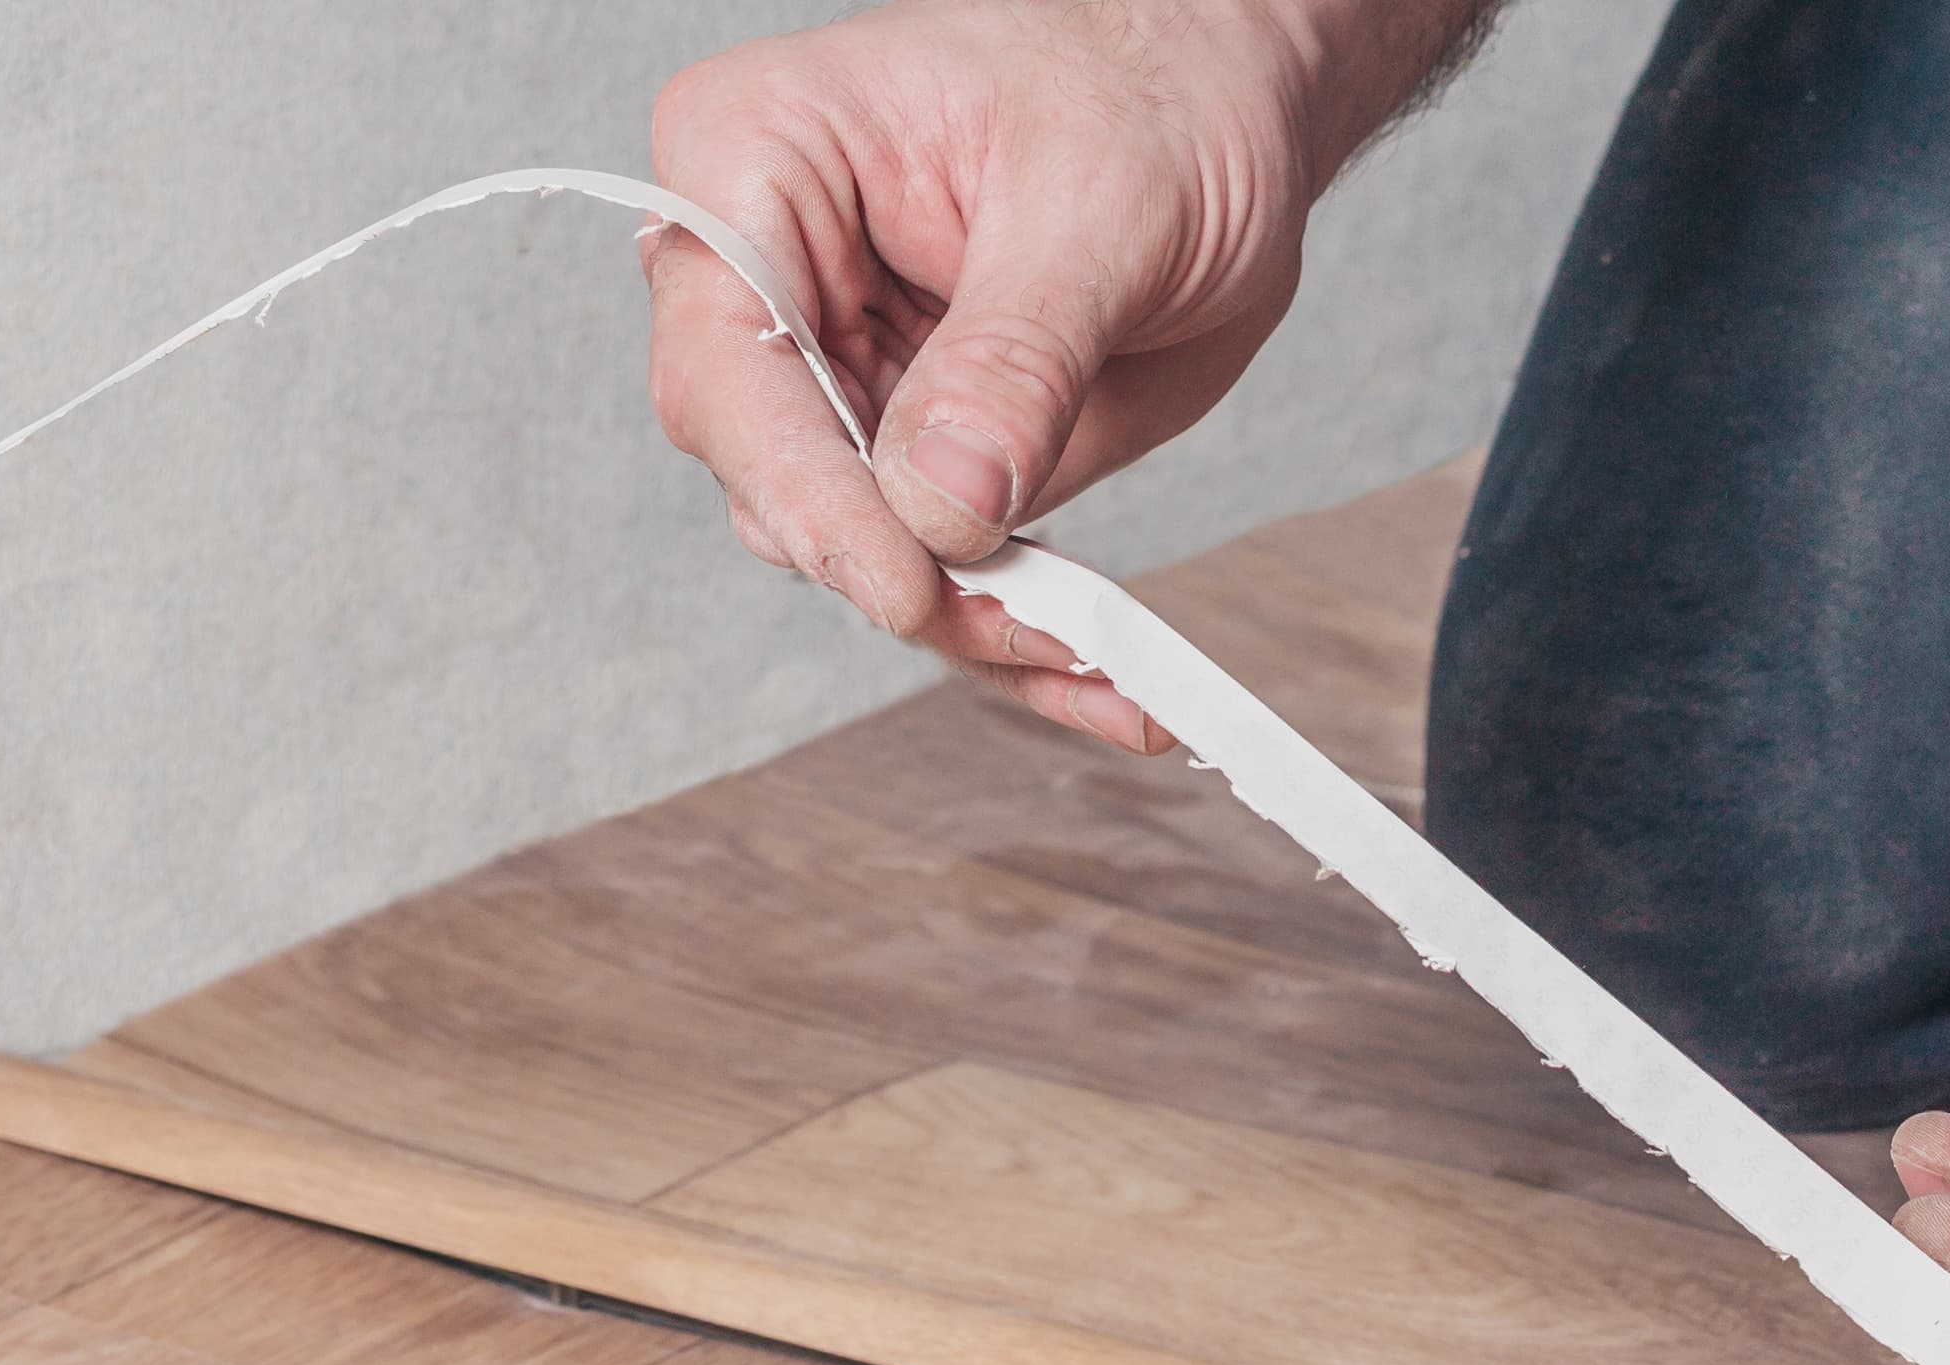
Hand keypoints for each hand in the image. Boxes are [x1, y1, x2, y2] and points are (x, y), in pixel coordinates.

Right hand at [642, 0, 1384, 749]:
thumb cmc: (1151, 92)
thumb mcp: (1103, 208)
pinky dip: (1016, 634)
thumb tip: (939, 501)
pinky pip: (937, 566)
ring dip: (971, 627)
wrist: (1223, 97)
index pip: (726, 357)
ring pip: (853, 549)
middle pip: (774, 478)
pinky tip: (1105, 686)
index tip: (903, 583)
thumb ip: (1014, 356)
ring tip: (1098, 666)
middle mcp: (765, 274)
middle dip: (901, 576)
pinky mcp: (914, 445)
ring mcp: (835, 370)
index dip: (807, 492)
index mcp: (757, 160)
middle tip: (1036, 636)